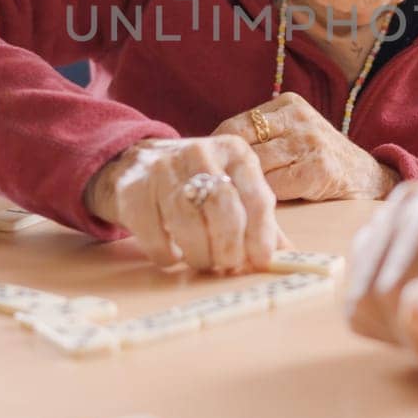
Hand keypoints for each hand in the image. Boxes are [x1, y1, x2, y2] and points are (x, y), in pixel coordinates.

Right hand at [84, 136, 282, 272]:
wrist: (132, 163)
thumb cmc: (193, 181)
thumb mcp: (231, 187)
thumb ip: (257, 218)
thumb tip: (286, 257)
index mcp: (234, 152)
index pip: (258, 196)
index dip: (262, 235)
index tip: (261, 261)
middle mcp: (200, 152)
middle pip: (223, 207)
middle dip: (229, 246)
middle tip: (228, 265)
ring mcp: (162, 169)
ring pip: (188, 220)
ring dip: (200, 253)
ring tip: (203, 263)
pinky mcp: (132, 189)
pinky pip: (154, 233)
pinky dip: (167, 253)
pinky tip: (173, 256)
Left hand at [214, 92, 399, 201]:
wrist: (367, 178)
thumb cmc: (317, 159)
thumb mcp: (292, 134)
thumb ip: (259, 137)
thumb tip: (207, 153)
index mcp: (288, 104)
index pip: (235, 126)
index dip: (217, 151)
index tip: (207, 170)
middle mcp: (299, 118)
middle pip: (243, 147)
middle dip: (229, 171)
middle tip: (217, 190)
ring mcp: (311, 142)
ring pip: (258, 167)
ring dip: (248, 187)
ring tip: (239, 200)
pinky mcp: (320, 169)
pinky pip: (276, 186)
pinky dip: (268, 198)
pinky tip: (267, 206)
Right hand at [344, 182, 417, 375]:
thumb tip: (411, 310)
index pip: (394, 290)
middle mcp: (407, 204)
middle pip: (371, 294)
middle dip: (411, 333)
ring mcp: (387, 220)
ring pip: (359, 299)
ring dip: (399, 330)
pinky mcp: (374, 243)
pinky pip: (357, 301)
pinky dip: (388, 323)